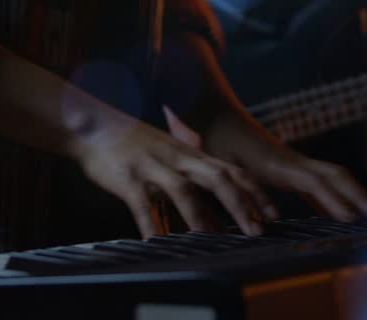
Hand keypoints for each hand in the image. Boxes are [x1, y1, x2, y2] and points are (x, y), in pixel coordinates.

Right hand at [70, 107, 274, 238]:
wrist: (91, 123)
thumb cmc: (132, 143)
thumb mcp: (167, 157)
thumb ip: (189, 182)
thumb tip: (208, 219)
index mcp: (190, 154)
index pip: (232, 170)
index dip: (256, 190)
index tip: (274, 212)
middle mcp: (177, 158)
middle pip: (217, 177)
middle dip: (240, 203)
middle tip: (258, 229)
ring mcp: (152, 167)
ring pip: (183, 189)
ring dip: (200, 215)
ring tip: (214, 238)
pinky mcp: (127, 178)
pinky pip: (141, 204)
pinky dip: (150, 224)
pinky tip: (156, 243)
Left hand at [189, 109, 366, 222]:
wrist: (215, 114)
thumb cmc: (215, 140)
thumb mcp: (221, 168)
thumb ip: (239, 194)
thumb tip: (259, 224)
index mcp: (278, 164)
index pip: (315, 183)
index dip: (334, 200)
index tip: (352, 218)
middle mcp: (292, 161)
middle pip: (335, 176)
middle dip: (359, 194)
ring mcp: (293, 162)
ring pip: (331, 176)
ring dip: (353, 193)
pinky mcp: (288, 165)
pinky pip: (319, 180)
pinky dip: (335, 194)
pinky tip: (340, 211)